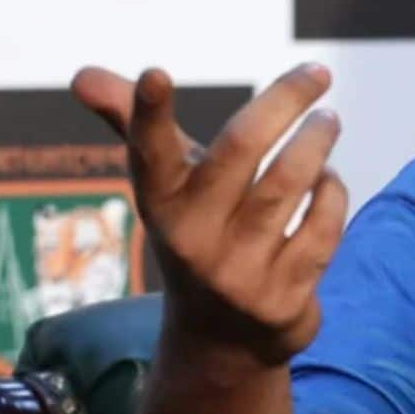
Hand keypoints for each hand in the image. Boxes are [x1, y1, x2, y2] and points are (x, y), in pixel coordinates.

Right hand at [72, 64, 347, 371]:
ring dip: (316, 141)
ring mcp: (238, 272)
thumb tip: (82, 75)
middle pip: (240, 149)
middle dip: (283, 100)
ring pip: (288, 183)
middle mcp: (192, 239)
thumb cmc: (200, 232)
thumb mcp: (171, 188)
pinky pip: (323, 226)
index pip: (149, 156)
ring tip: (327, 120)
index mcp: (160, 205)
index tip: (155, 73)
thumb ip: (135, 126)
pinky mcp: (282, 298)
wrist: (223, 342)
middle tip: (318, 72)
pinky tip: (327, 180)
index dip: (148, 114)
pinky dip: (332, 192)